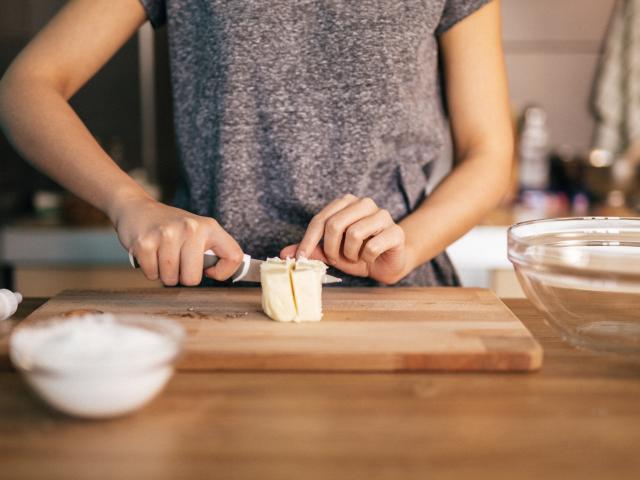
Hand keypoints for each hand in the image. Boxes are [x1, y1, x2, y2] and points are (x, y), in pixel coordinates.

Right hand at [111, 196, 243, 285]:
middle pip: (192, 279)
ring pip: (170, 279)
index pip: (234, 257)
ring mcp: (167, 234)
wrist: (137, 209)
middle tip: (177, 262)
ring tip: (162, 255)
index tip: (210, 272)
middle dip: (182, 277)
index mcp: (210, 227)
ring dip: (164, 274)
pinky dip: (150, 271)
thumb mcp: (199, 232)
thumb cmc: (173, 228)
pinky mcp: (145, 243)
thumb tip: (230, 276)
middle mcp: (191, 228)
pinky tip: (150, 254)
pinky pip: (152, 274)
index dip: (224, 273)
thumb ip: (214, 251)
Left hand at [280, 194, 409, 284]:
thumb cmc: (358, 254)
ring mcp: (382, 215)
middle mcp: (364, 204)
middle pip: (335, 224)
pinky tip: (371, 258)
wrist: (386, 264)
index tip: (300, 257)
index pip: (321, 219)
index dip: (308, 240)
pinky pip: (372, 246)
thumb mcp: (330, 253)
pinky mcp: (396, 231)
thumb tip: (284, 253)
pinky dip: (367, 258)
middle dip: (331, 249)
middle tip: (337, 259)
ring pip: (354, 234)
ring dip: (350, 254)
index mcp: (346, 203)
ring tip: (355, 257)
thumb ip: (310, 250)